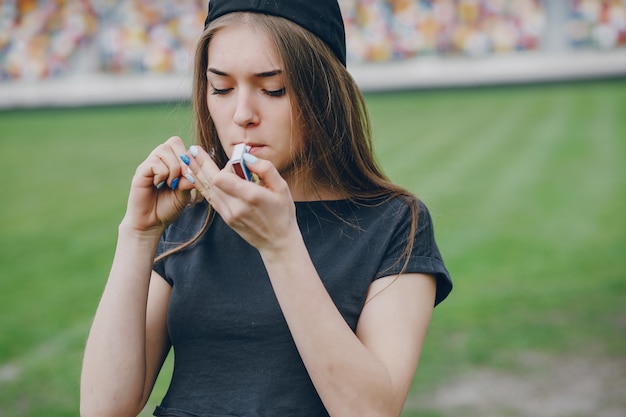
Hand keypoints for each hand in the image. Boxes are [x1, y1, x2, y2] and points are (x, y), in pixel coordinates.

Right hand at [122, 136, 194, 234]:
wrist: (150, 223)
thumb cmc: (167, 208)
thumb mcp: (184, 194)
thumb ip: (189, 181)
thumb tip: (195, 169)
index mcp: (171, 162)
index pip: (182, 145)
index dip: (190, 157)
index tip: (191, 176)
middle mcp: (160, 160)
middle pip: (173, 142)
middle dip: (182, 159)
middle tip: (183, 177)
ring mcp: (149, 164)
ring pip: (164, 150)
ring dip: (173, 168)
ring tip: (171, 184)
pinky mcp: (141, 172)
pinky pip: (154, 162)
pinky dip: (162, 173)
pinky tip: (159, 184)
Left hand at [182, 145, 298, 251]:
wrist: (277, 242)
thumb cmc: (282, 213)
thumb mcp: (282, 188)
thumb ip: (265, 169)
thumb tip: (246, 157)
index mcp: (250, 196)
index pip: (222, 178)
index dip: (224, 166)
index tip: (229, 159)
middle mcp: (236, 206)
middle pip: (210, 182)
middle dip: (200, 165)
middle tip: (192, 150)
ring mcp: (229, 214)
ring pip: (207, 190)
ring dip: (197, 174)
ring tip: (188, 158)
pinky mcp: (226, 218)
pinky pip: (211, 199)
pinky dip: (202, 186)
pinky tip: (194, 176)